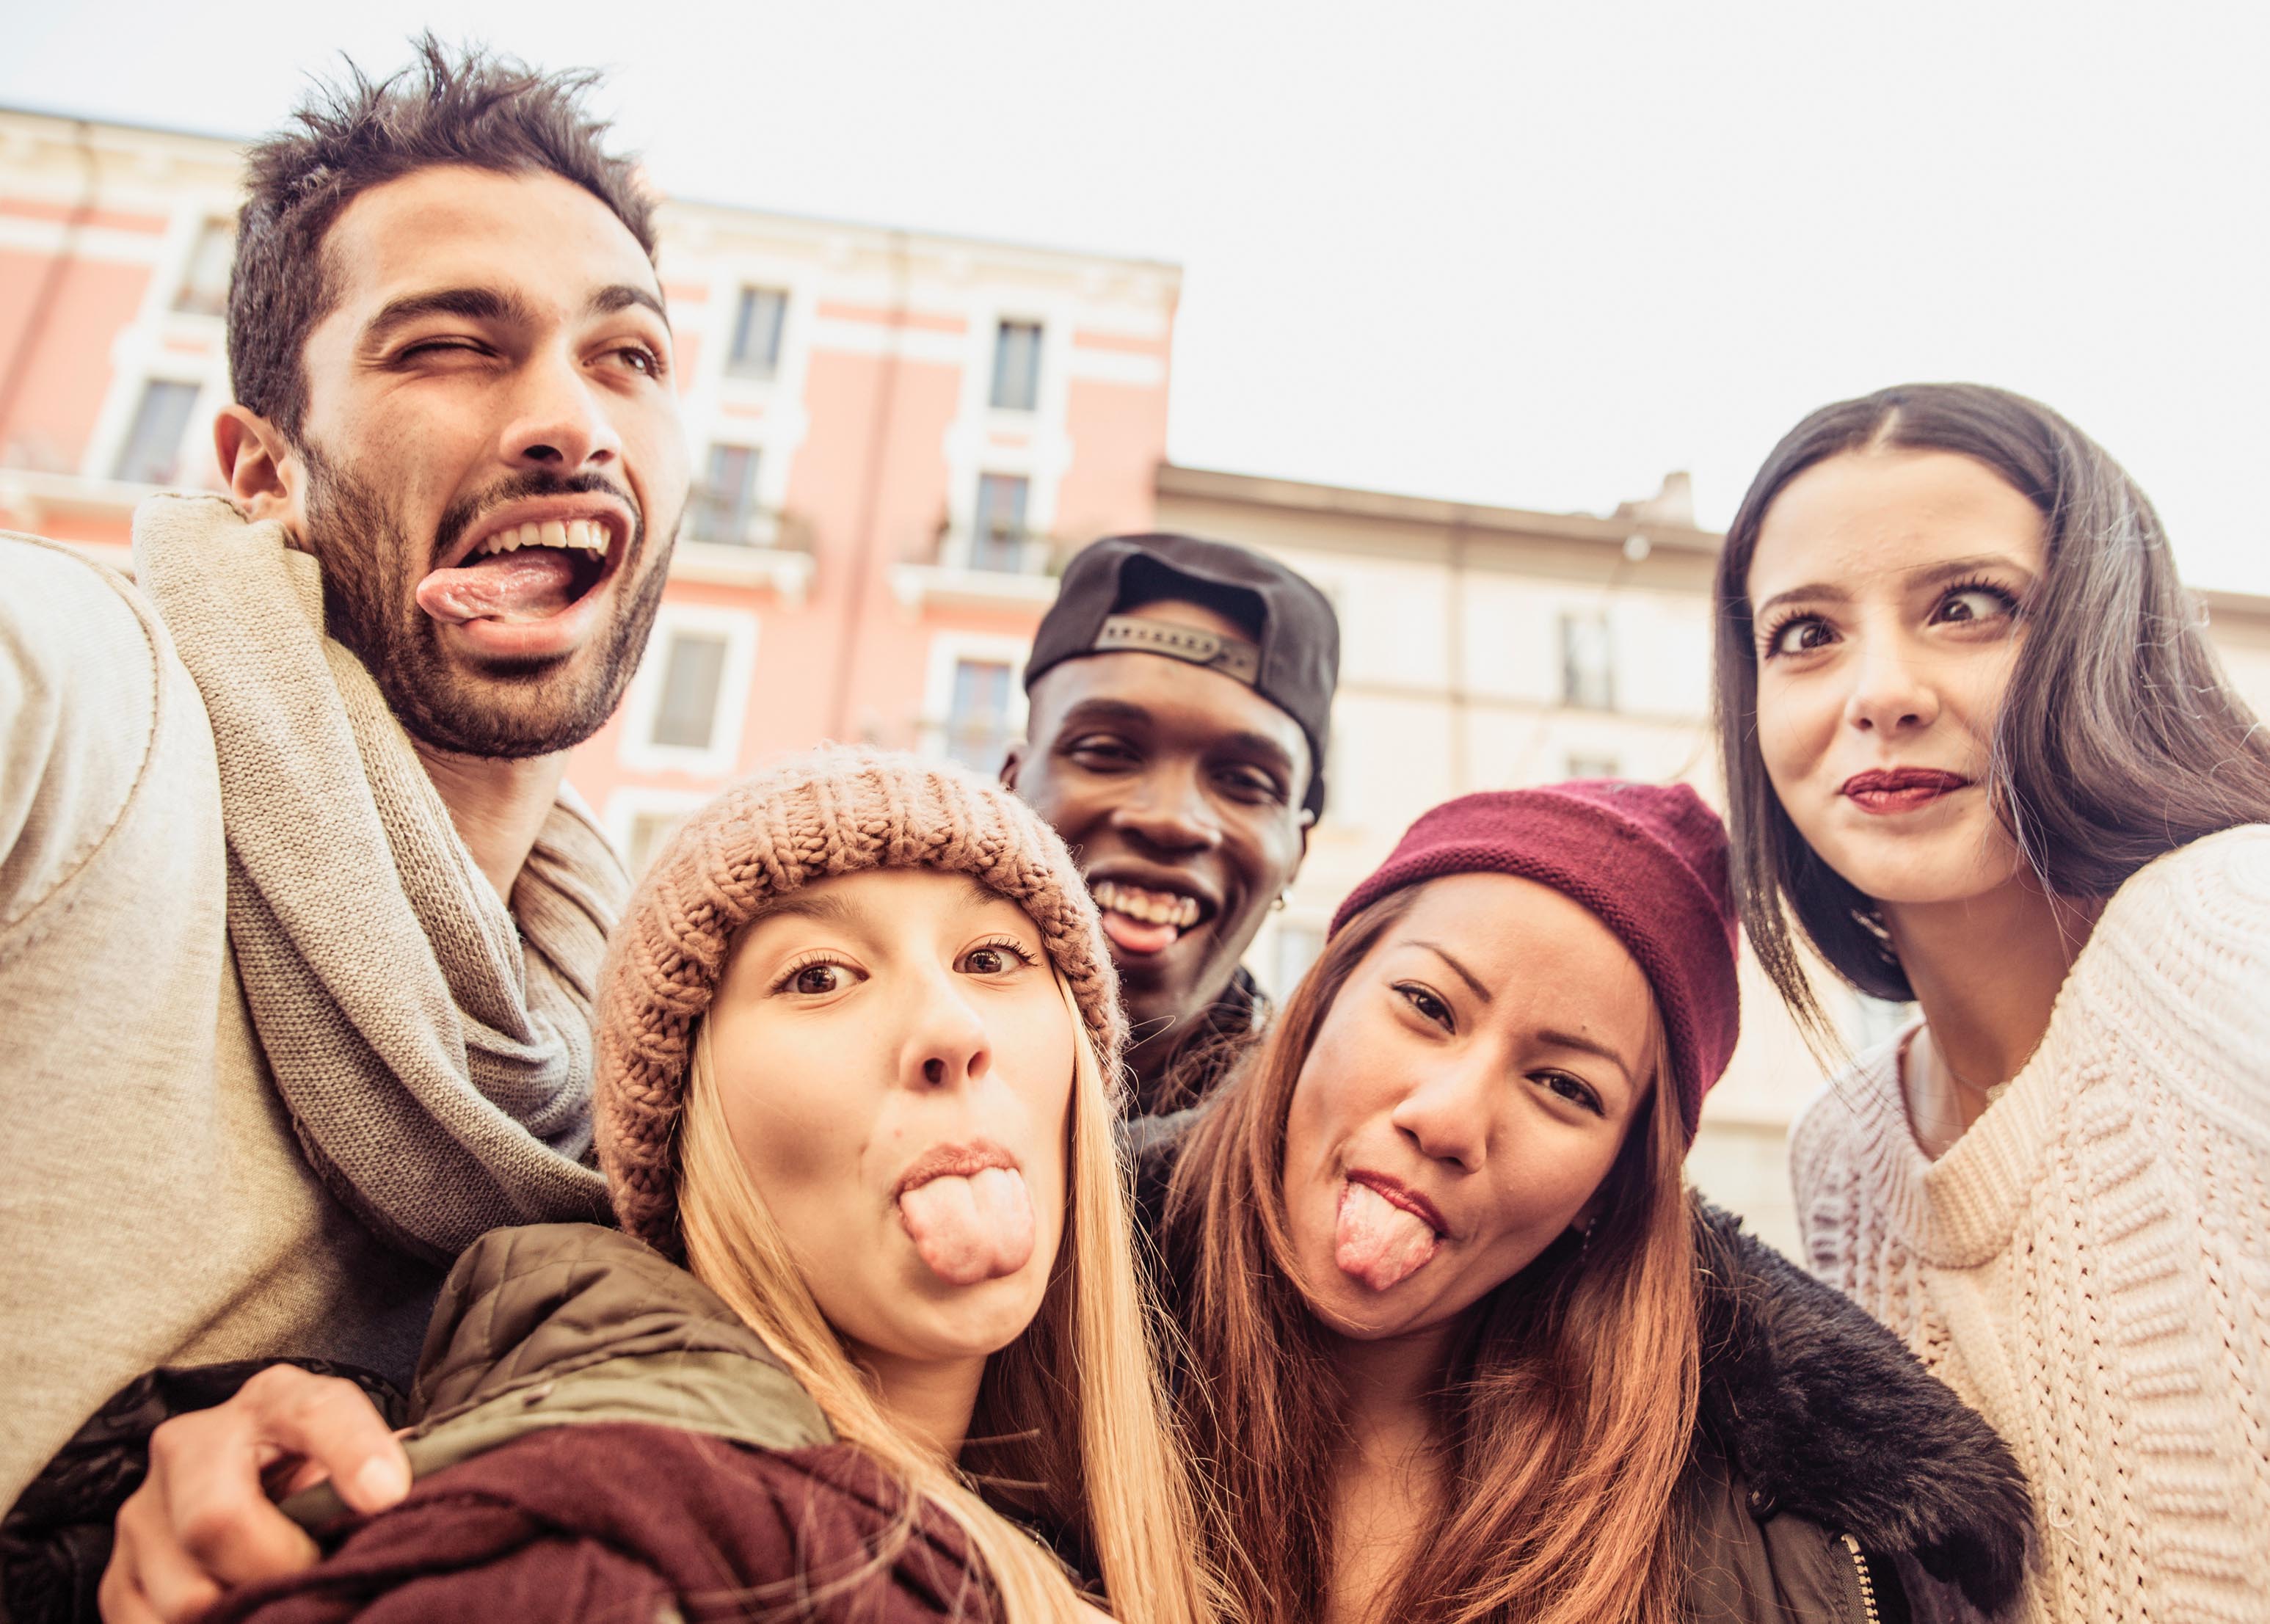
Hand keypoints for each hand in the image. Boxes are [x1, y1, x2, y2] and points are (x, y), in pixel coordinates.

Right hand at [99, 1364, 410, 1622]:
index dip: (353, 1453)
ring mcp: (142, 1510)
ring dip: (243, 1613)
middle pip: (217, 1521)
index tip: (387, 1495)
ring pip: (184, 1594)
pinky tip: (236, 1616)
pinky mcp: (117, 1572)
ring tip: (278, 1600)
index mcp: (272, 1402)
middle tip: (315, 1579)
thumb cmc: (315, 1471)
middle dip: (278, 1569)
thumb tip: (394, 1503)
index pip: (313, 1414)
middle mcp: (191, 1444)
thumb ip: (380, 1470)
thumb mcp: (356, 1454)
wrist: (246, 1482)